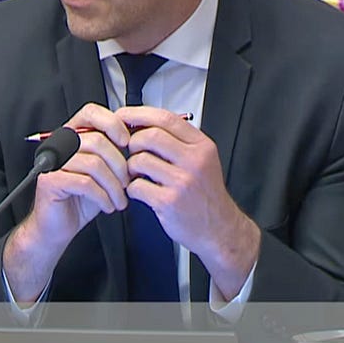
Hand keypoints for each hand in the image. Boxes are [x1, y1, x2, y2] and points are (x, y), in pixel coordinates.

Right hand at [2, 103, 132, 302]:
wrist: (58, 227)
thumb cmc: (82, 198)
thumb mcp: (105, 171)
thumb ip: (116, 152)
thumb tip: (142, 141)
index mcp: (75, 136)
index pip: (91, 112)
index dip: (112, 124)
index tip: (128, 143)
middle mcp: (61, 145)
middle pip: (98, 141)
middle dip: (120, 166)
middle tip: (128, 184)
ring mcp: (53, 162)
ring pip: (94, 164)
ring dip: (113, 186)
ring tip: (119, 200)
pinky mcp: (50, 181)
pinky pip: (84, 183)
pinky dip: (102, 197)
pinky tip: (107, 206)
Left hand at [118, 106, 259, 299]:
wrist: (219, 228)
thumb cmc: (205, 194)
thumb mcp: (203, 160)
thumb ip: (179, 141)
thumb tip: (144, 123)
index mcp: (202, 146)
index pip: (167, 118)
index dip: (140, 114)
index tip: (124, 116)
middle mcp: (194, 161)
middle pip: (151, 136)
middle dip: (133, 142)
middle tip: (131, 151)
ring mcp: (182, 182)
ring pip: (140, 160)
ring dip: (131, 167)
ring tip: (137, 174)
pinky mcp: (169, 202)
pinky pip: (137, 186)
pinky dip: (132, 188)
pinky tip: (141, 191)